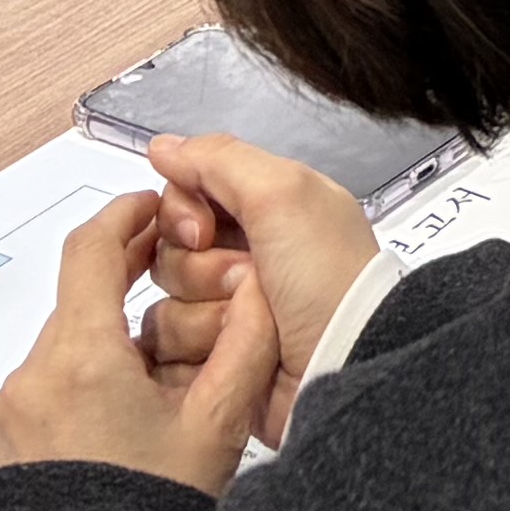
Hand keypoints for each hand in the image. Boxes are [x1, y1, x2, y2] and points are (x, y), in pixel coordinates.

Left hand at [0, 190, 272, 491]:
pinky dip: (84, 389)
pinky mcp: (4, 453)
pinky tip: (126, 421)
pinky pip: (46, 396)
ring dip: (110, 346)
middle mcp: (32, 379)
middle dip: (130, 286)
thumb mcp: (218, 425)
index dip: (128, 215)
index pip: (91, 245)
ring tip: (163, 376)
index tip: (154, 208)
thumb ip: (248, 343)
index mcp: (79, 356)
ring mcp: (11, 419)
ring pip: (66, 351)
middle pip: (81, 300)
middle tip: (173, 280)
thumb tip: (262, 286)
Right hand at [127, 134, 380, 451]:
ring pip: (164, 307)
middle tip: (246, 280)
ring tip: (251, 324)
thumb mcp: (284, 195)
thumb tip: (162, 146)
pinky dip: (195, 354)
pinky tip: (227, 355)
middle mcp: (242, 260)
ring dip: (203, 316)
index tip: (203, 232)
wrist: (347, 364)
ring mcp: (227, 315)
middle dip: (199, 271)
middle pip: (168, 255)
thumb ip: (220, 160)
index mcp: (264, 212)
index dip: (181, 213)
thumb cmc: (328, 279)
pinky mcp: (214, 364)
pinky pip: (169, 354)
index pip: (183, 198)